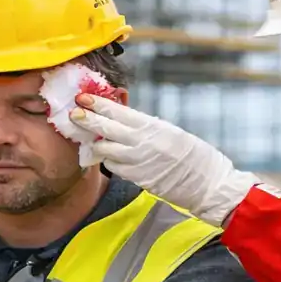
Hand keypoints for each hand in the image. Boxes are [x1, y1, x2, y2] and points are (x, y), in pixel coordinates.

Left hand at [71, 94, 261, 226]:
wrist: (208, 184)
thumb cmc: (194, 156)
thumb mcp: (171, 132)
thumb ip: (146, 126)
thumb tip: (123, 118)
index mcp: (152, 126)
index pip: (118, 111)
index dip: (98, 104)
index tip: (82, 97)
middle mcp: (142, 143)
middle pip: (105, 129)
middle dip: (87, 120)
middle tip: (73, 114)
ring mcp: (137, 162)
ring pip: (105, 150)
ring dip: (95, 144)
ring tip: (90, 140)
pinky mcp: (137, 179)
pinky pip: (115, 167)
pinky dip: (109, 161)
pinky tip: (109, 158)